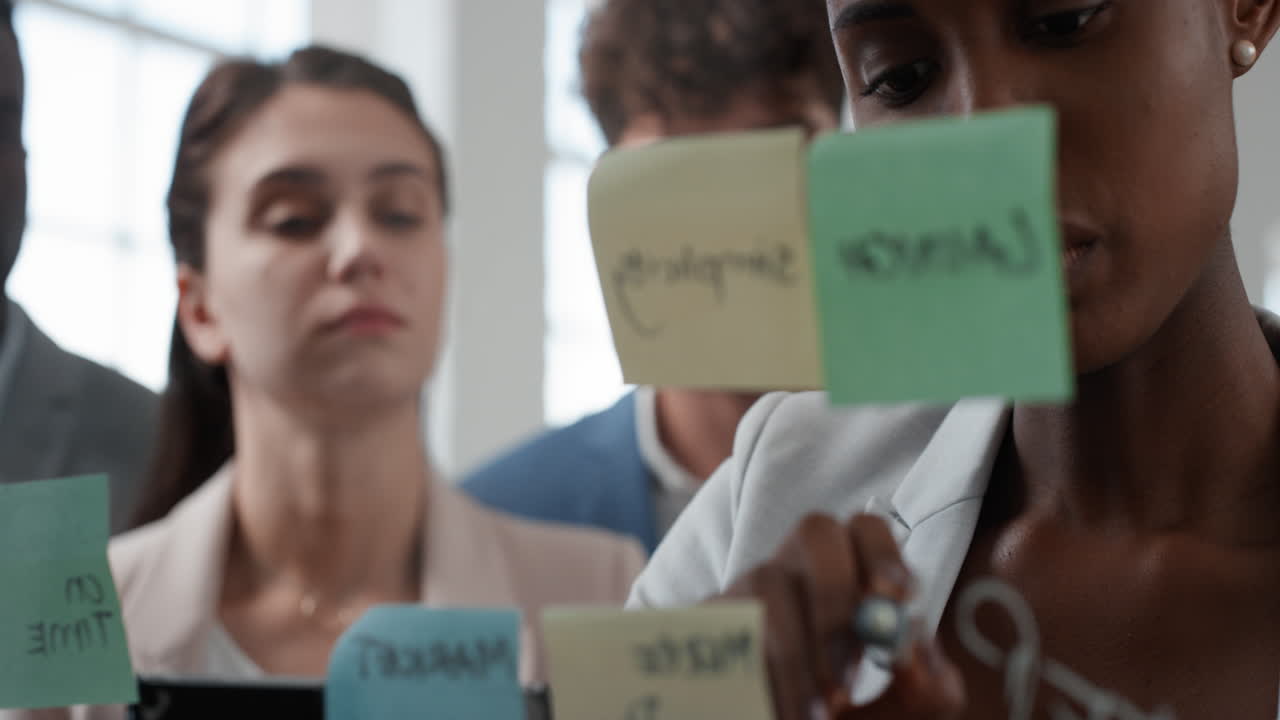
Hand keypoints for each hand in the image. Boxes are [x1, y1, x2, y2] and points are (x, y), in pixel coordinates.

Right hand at [718, 513, 965, 719]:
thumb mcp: (900, 715)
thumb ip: (929, 692)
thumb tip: (919, 653)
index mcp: (850, 579)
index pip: (867, 529)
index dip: (884, 554)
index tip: (899, 600)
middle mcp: (798, 570)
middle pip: (816, 529)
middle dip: (837, 592)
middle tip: (850, 668)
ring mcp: (749, 591)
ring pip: (767, 578)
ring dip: (798, 651)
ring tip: (820, 711)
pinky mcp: (709, 622)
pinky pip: (728, 620)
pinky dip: (760, 672)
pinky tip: (780, 711)